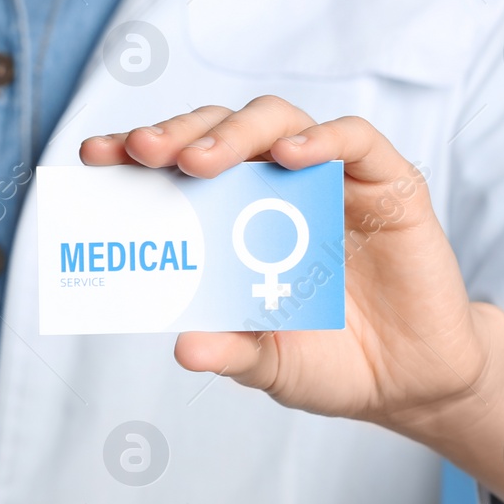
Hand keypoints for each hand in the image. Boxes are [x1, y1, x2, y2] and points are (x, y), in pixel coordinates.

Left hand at [80, 95, 494, 434]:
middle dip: (175, 134)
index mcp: (232, 216)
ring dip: (232, 134)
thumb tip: (182, 346)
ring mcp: (331, 179)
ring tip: (198, 161)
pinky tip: (291, 157)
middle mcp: (275, 186)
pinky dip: (322, 140)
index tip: (92, 156)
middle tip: (141, 153)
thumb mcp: (268, 363)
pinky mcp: (388, 184)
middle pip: (218, 131)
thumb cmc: (330, 361)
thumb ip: (230, 349)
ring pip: (276, 122)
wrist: (412, 382)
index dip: (135, 154)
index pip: (176, 166)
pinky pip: (355, 140)